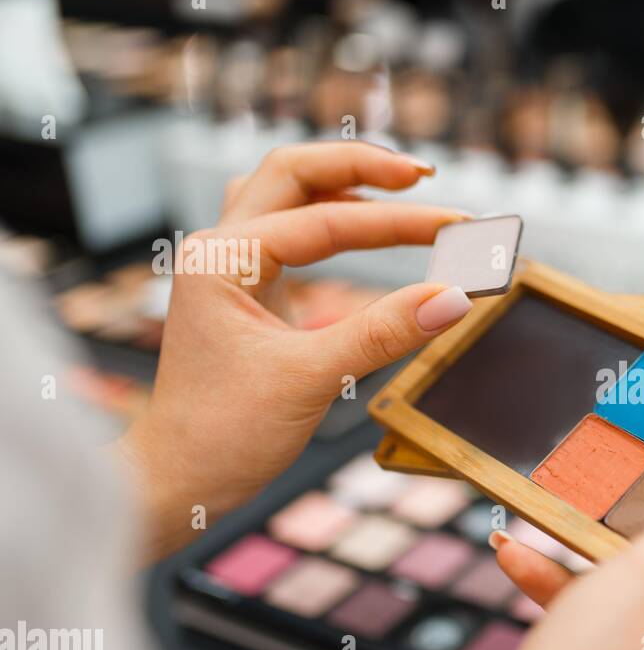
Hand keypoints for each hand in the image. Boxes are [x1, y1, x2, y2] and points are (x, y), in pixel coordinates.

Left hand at [117, 142, 471, 560]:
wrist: (177, 482)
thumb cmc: (223, 435)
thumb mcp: (312, 379)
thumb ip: (385, 332)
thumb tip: (456, 297)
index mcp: (222, 259)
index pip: (326, 219)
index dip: (399, 223)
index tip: (459, 230)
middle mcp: (219, 250)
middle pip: (294, 173)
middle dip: (362, 167)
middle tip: (424, 176)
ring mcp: (228, 269)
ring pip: (286, 196)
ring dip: (342, 185)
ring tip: (399, 189)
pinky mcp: (243, 293)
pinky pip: (287, 232)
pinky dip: (329, 221)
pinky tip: (362, 231)